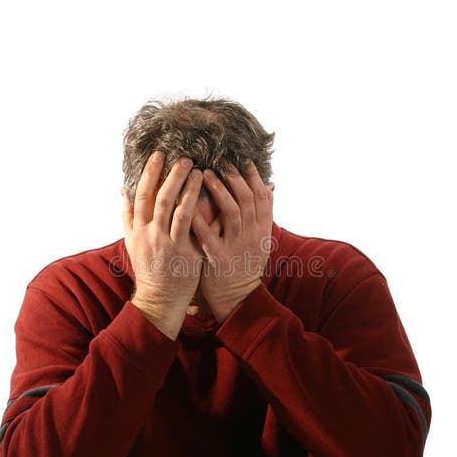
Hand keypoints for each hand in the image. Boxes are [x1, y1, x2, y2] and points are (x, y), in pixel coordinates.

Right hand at [123, 151, 203, 338]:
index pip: (141, 194)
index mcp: (137, 230)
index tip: (158, 155)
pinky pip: (193, 226)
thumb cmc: (149, 269)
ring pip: (176, 209)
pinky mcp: (184, 253)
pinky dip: (199, 207)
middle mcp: (150, 234)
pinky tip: (209, 195)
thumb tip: (122, 192)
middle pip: (159, 197)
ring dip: (187, 187)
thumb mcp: (132, 243)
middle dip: (171, 175)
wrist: (159, 299)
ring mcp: (167, 243)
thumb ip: (128, 217)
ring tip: (197, 170)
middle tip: (183, 157)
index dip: (149, 173)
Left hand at [190, 160, 272, 322]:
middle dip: (234, 177)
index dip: (253, 176)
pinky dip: (198, 219)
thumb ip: (264, 212)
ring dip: (219, 191)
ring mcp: (237, 247)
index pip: (262, 196)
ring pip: (232, 212)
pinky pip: (208, 235)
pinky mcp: (219, 259)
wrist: (238, 298)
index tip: (242, 158)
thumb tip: (271, 184)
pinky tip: (186, 205)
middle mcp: (253, 235)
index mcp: (262, 229)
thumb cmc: (245, 264)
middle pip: (247, 199)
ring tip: (204, 173)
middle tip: (220, 159)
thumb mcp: (261, 238)